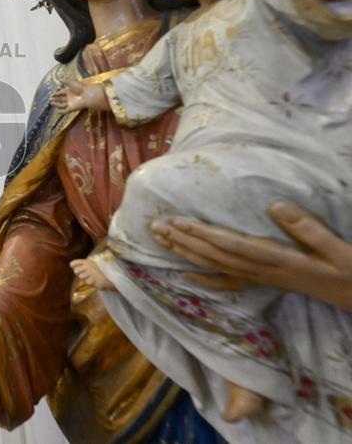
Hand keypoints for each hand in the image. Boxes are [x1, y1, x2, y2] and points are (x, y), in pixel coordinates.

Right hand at [50, 80, 87, 112]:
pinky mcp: (72, 108)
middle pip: (61, 99)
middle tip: (50, 99)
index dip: (56, 94)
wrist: (87, 95)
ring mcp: (70, 103)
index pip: (61, 93)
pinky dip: (61, 112)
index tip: (52, 94)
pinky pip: (65, 111)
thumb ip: (65, 82)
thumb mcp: (72, 83)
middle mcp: (69, 97)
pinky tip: (57, 111)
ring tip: (51, 103)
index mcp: (69, 91)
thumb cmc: (81, 88)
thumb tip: (59, 79)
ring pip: (61, 104)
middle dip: (55, 99)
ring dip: (56, 104)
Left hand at [152, 202, 351, 311]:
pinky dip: (204, 278)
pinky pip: (228, 282)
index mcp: (276, 259)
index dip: (203, 234)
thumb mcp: (336, 248)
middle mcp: (261, 270)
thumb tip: (274, 205)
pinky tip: (184, 273)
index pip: (231, 245)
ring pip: (215, 266)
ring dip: (186, 253)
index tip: (178, 222)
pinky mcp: (263, 281)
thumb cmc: (347, 269)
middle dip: (184, 241)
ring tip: (161, 240)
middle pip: (215, 255)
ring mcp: (260, 278)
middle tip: (155, 227)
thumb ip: (306, 228)